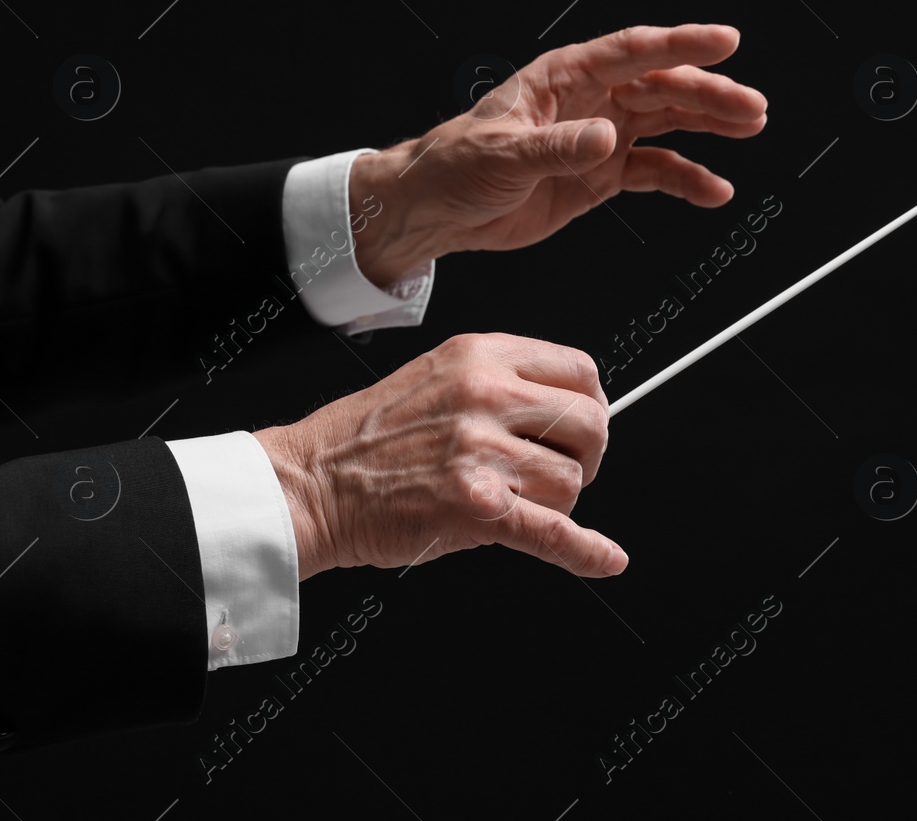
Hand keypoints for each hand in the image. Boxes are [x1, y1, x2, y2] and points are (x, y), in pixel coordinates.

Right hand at [253, 332, 622, 580]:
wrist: (310, 483)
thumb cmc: (367, 438)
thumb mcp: (439, 375)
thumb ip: (501, 382)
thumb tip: (568, 408)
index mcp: (481, 356)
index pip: (579, 371)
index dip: (589, 406)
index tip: (580, 429)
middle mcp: (486, 395)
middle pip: (588, 425)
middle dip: (585, 456)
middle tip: (557, 473)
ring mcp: (481, 452)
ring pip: (570, 482)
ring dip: (556, 502)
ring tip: (515, 502)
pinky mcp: (476, 508)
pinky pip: (552, 532)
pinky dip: (585, 552)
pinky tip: (606, 559)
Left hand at [350, 24, 767, 284]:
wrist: (440, 208)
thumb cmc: (457, 165)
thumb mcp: (504, 155)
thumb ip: (558, 147)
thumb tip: (604, 136)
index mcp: (565, 77)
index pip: (634, 51)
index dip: (682, 43)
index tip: (725, 41)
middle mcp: (591, 100)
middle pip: (663, 87)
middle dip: (710, 94)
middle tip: (750, 107)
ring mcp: (600, 136)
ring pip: (668, 123)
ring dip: (708, 127)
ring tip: (747, 130)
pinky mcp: (602, 174)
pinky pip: (655, 172)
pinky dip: (686, 180)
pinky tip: (711, 190)